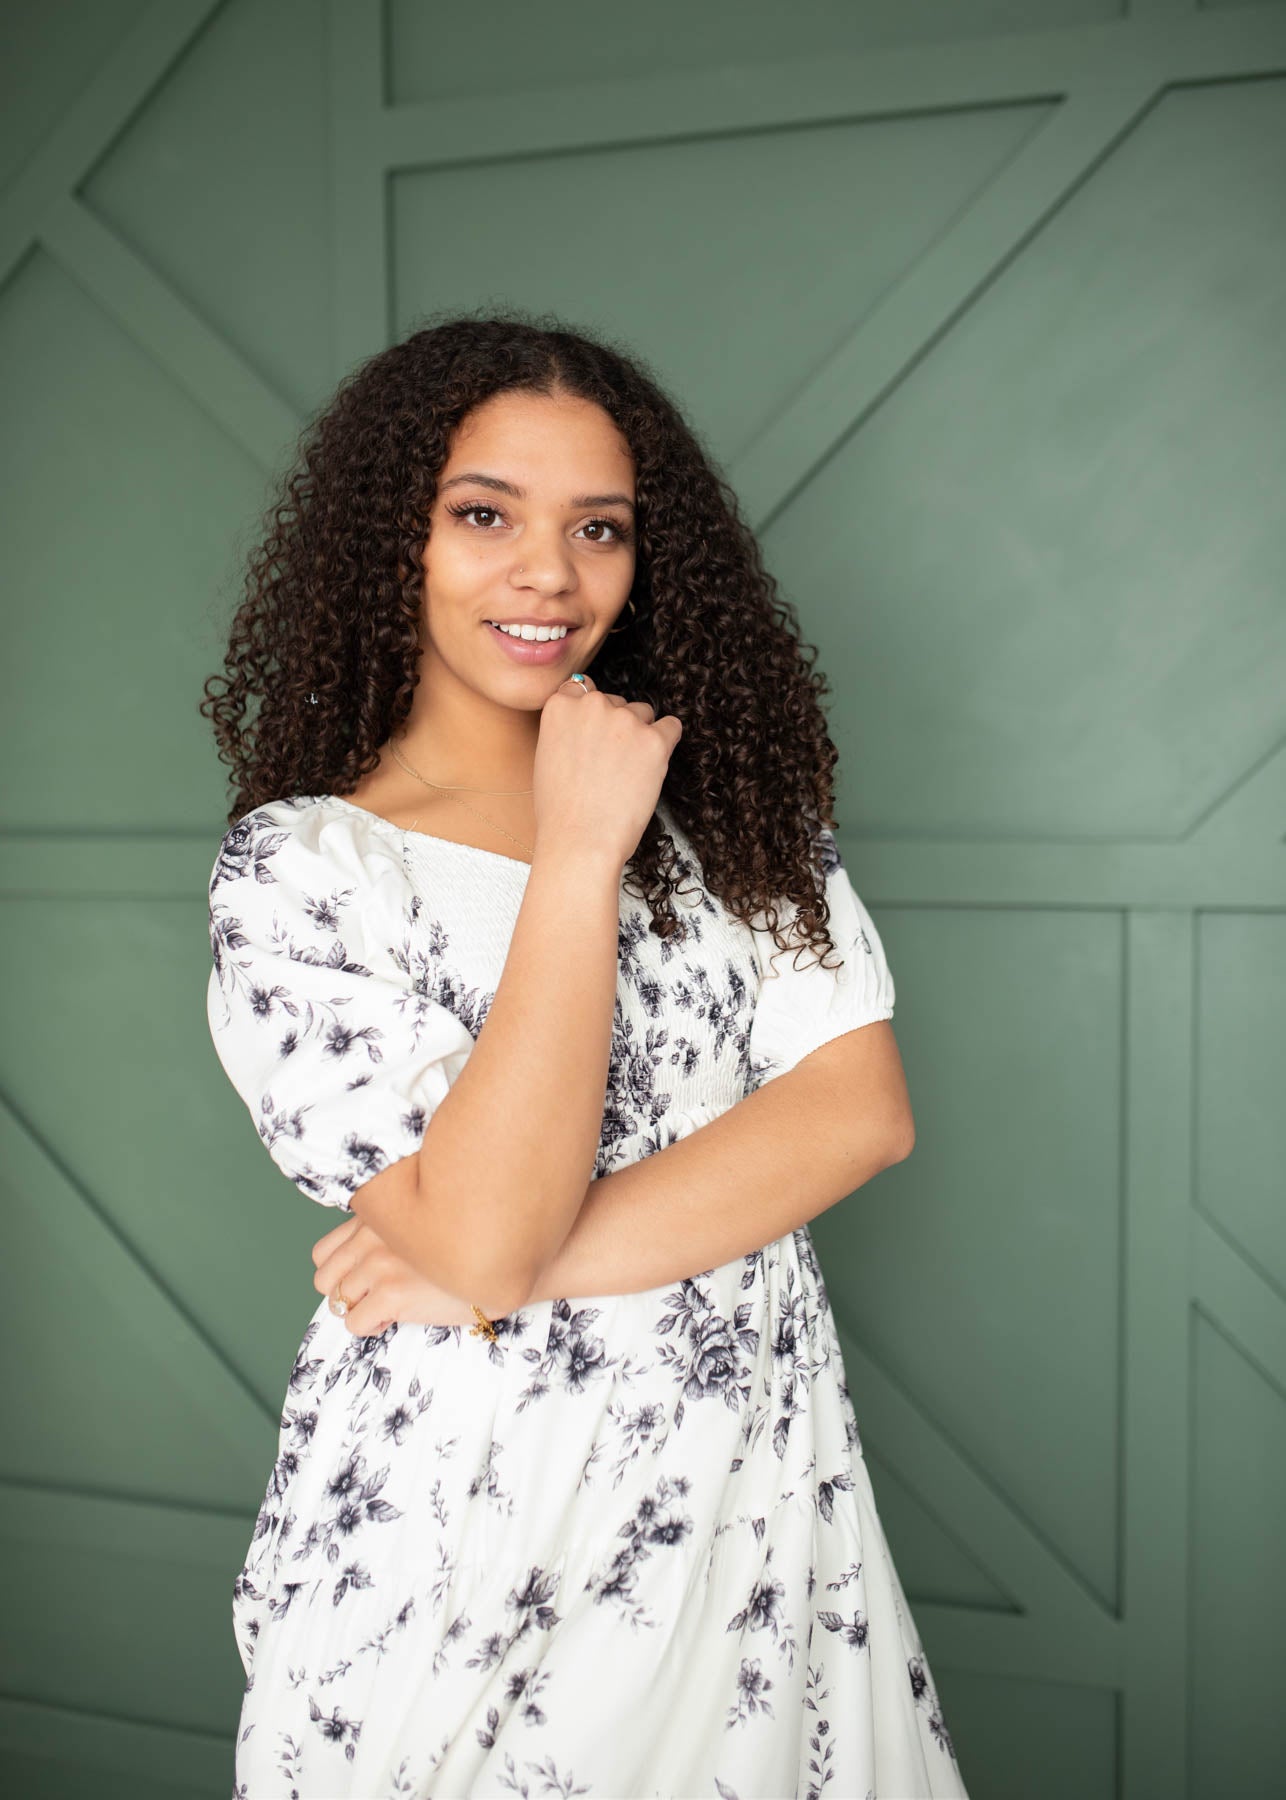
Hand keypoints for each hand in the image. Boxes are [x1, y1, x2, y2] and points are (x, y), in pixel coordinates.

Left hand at [310, 1214, 478, 1335]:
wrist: (498, 1265)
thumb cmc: (462, 1248)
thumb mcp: (416, 1224)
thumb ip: (383, 1231)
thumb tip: (355, 1263)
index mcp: (375, 1217)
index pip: (322, 1252)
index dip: (341, 1274)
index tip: (366, 1279)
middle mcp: (373, 1236)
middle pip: (323, 1279)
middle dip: (344, 1295)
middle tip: (374, 1298)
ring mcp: (381, 1264)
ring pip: (337, 1302)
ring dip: (361, 1310)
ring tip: (388, 1306)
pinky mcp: (392, 1293)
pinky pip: (354, 1323)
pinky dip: (372, 1327)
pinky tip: (396, 1317)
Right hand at [534, 671, 682, 868]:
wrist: (580, 840)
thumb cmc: (560, 810)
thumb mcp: (547, 755)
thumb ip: (567, 729)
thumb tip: (589, 724)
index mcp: (560, 705)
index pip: (583, 688)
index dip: (591, 714)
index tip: (593, 735)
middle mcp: (593, 704)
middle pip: (616, 702)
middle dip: (617, 727)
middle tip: (610, 764)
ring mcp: (626, 720)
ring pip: (643, 713)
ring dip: (641, 735)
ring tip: (628, 772)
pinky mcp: (655, 740)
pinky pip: (672, 727)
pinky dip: (666, 743)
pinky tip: (654, 765)